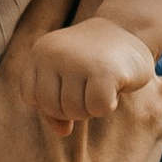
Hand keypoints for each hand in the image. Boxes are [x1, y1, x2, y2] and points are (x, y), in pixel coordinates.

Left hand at [4, 14, 155, 129]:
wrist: (130, 29)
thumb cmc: (94, 59)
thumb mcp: (66, 77)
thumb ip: (54, 105)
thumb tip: (63, 131)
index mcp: (40, 52)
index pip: (31, 97)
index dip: (52, 100)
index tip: (69, 83)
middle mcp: (54, 53)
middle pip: (52, 108)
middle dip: (72, 107)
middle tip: (89, 85)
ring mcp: (78, 61)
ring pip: (75, 111)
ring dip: (92, 107)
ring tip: (102, 82)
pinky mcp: (103, 71)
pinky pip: (98, 109)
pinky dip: (108, 105)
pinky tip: (114, 85)